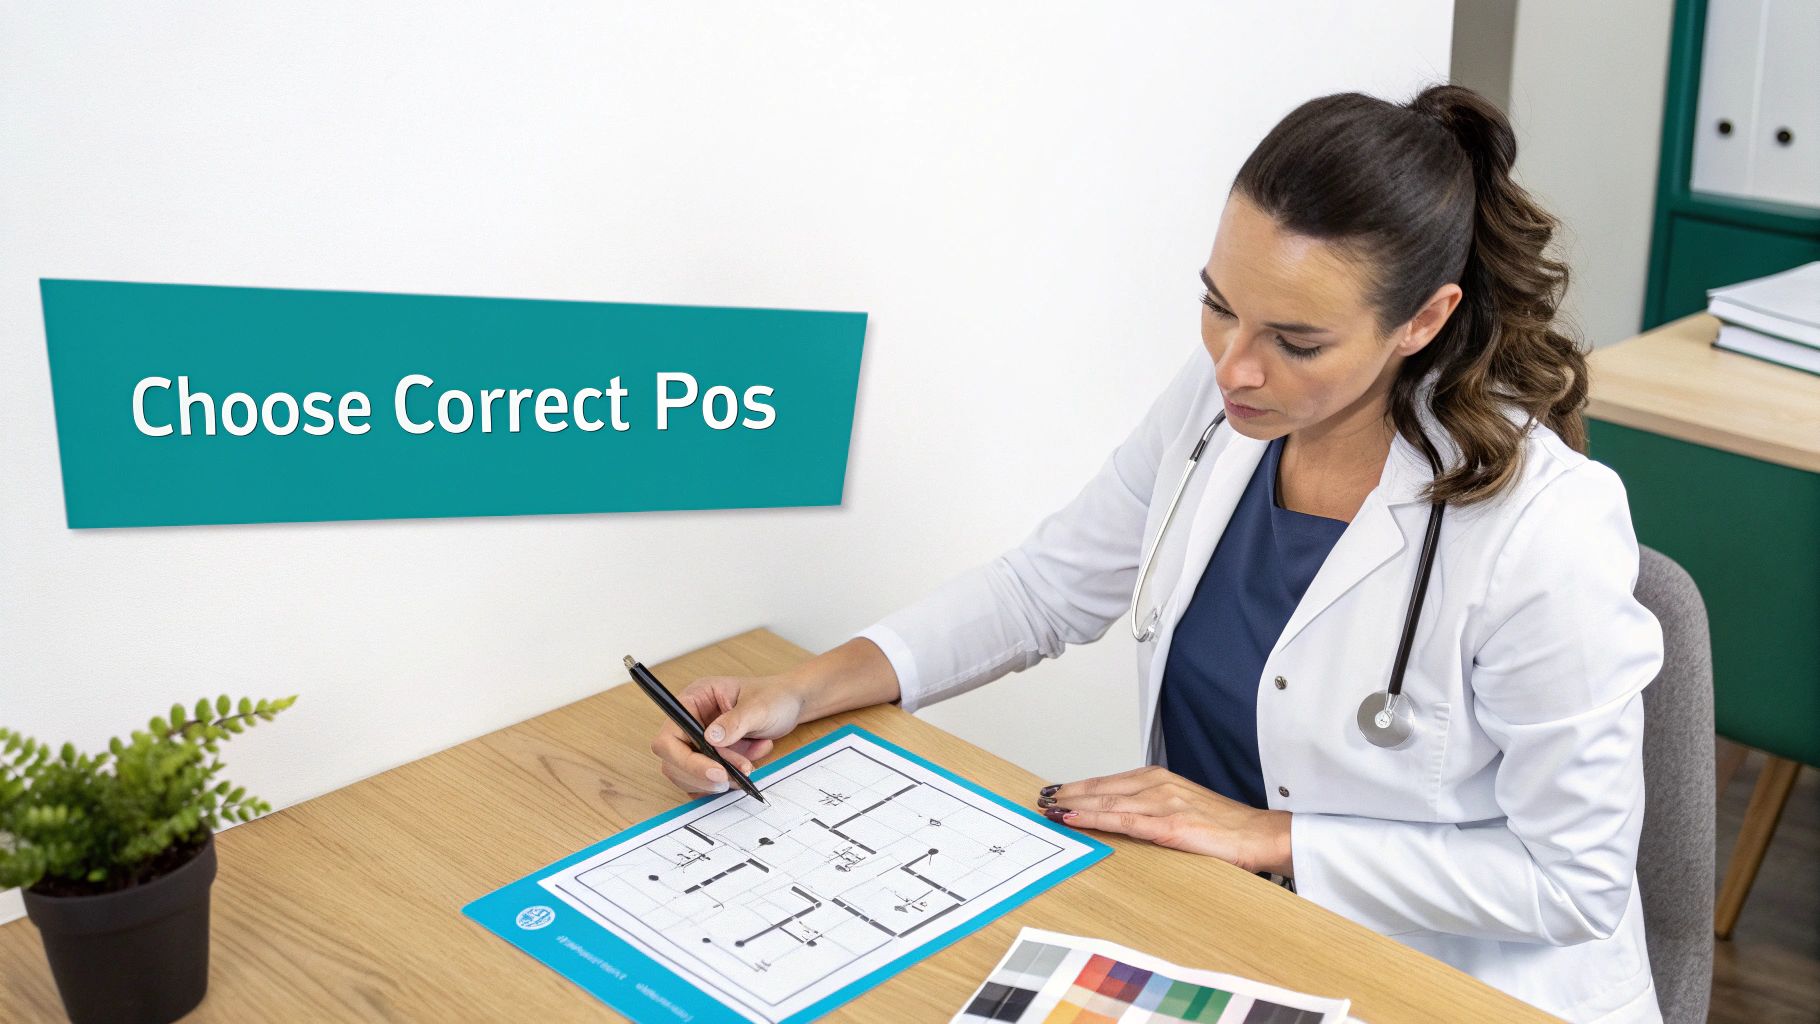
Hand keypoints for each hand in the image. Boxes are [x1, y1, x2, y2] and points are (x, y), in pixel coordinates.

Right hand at [649, 675, 805, 795]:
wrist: (789, 705)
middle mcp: (690, 721)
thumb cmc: (773, 697)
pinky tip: (745, 770)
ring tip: (747, 768)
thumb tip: (710, 739)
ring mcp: (696, 741)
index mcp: (694, 700)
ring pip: (686, 775)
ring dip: (716, 780)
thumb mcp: (759, 707)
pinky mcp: (707, 758)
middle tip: (734, 778)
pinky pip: (703, 781)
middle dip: (703, 775)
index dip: (685, 759)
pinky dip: (724, 783)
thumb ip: (735, 722)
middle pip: (673, 760)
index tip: (716, 770)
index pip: (669, 736)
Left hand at [1038, 765, 1293, 876]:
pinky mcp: (1169, 825)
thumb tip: (1123, 816)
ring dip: (1074, 804)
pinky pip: (1123, 821)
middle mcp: (1158, 785)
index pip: (1109, 781)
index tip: (1056, 791)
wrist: (1258, 834)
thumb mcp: (1182, 808)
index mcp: (1160, 779)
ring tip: (1049, 807)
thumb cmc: (1224, 826)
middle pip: (1101, 787)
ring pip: (1107, 801)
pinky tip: (1075, 819)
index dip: (1080, 787)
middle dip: (1069, 793)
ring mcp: (1163, 803)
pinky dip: (1094, 818)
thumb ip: (1153, 808)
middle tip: (1041, 797)